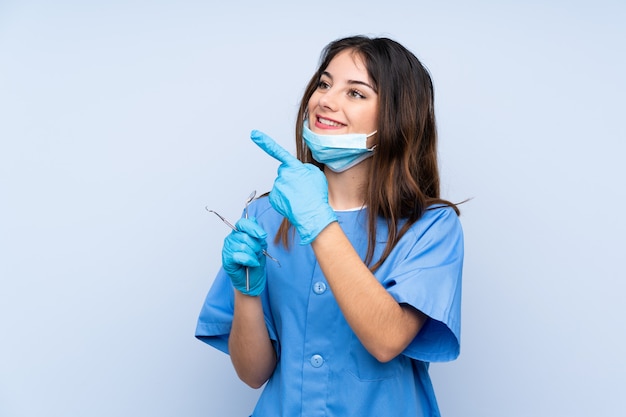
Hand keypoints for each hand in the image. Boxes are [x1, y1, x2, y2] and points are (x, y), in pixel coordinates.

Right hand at [222, 217, 267, 295]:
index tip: (262, 236)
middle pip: (245, 236)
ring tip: (254, 259)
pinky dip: (249, 260)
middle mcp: (231, 239)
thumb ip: (256, 233)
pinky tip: (252, 264)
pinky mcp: (226, 259)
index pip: (242, 223)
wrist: (253, 280)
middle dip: (256, 246)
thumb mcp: (261, 245)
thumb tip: (253, 219)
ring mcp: (227, 249)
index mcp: (239, 233)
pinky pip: (239, 256)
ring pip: (243, 246)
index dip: (253, 228)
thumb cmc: (255, 262)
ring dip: (253, 254)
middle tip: (258, 253)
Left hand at [251, 130, 336, 244]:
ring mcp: (277, 187)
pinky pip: (278, 194)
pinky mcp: (273, 198)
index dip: (265, 142)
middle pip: (284, 171)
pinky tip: (293, 202)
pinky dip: (285, 198)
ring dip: (289, 188)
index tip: (254, 134)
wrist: (313, 215)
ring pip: (282, 184)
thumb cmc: (316, 195)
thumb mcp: (316, 174)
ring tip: (300, 196)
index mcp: (293, 167)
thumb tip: (296, 170)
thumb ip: (304, 167)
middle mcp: (282, 175)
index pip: (278, 151)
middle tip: (302, 188)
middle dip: (292, 177)